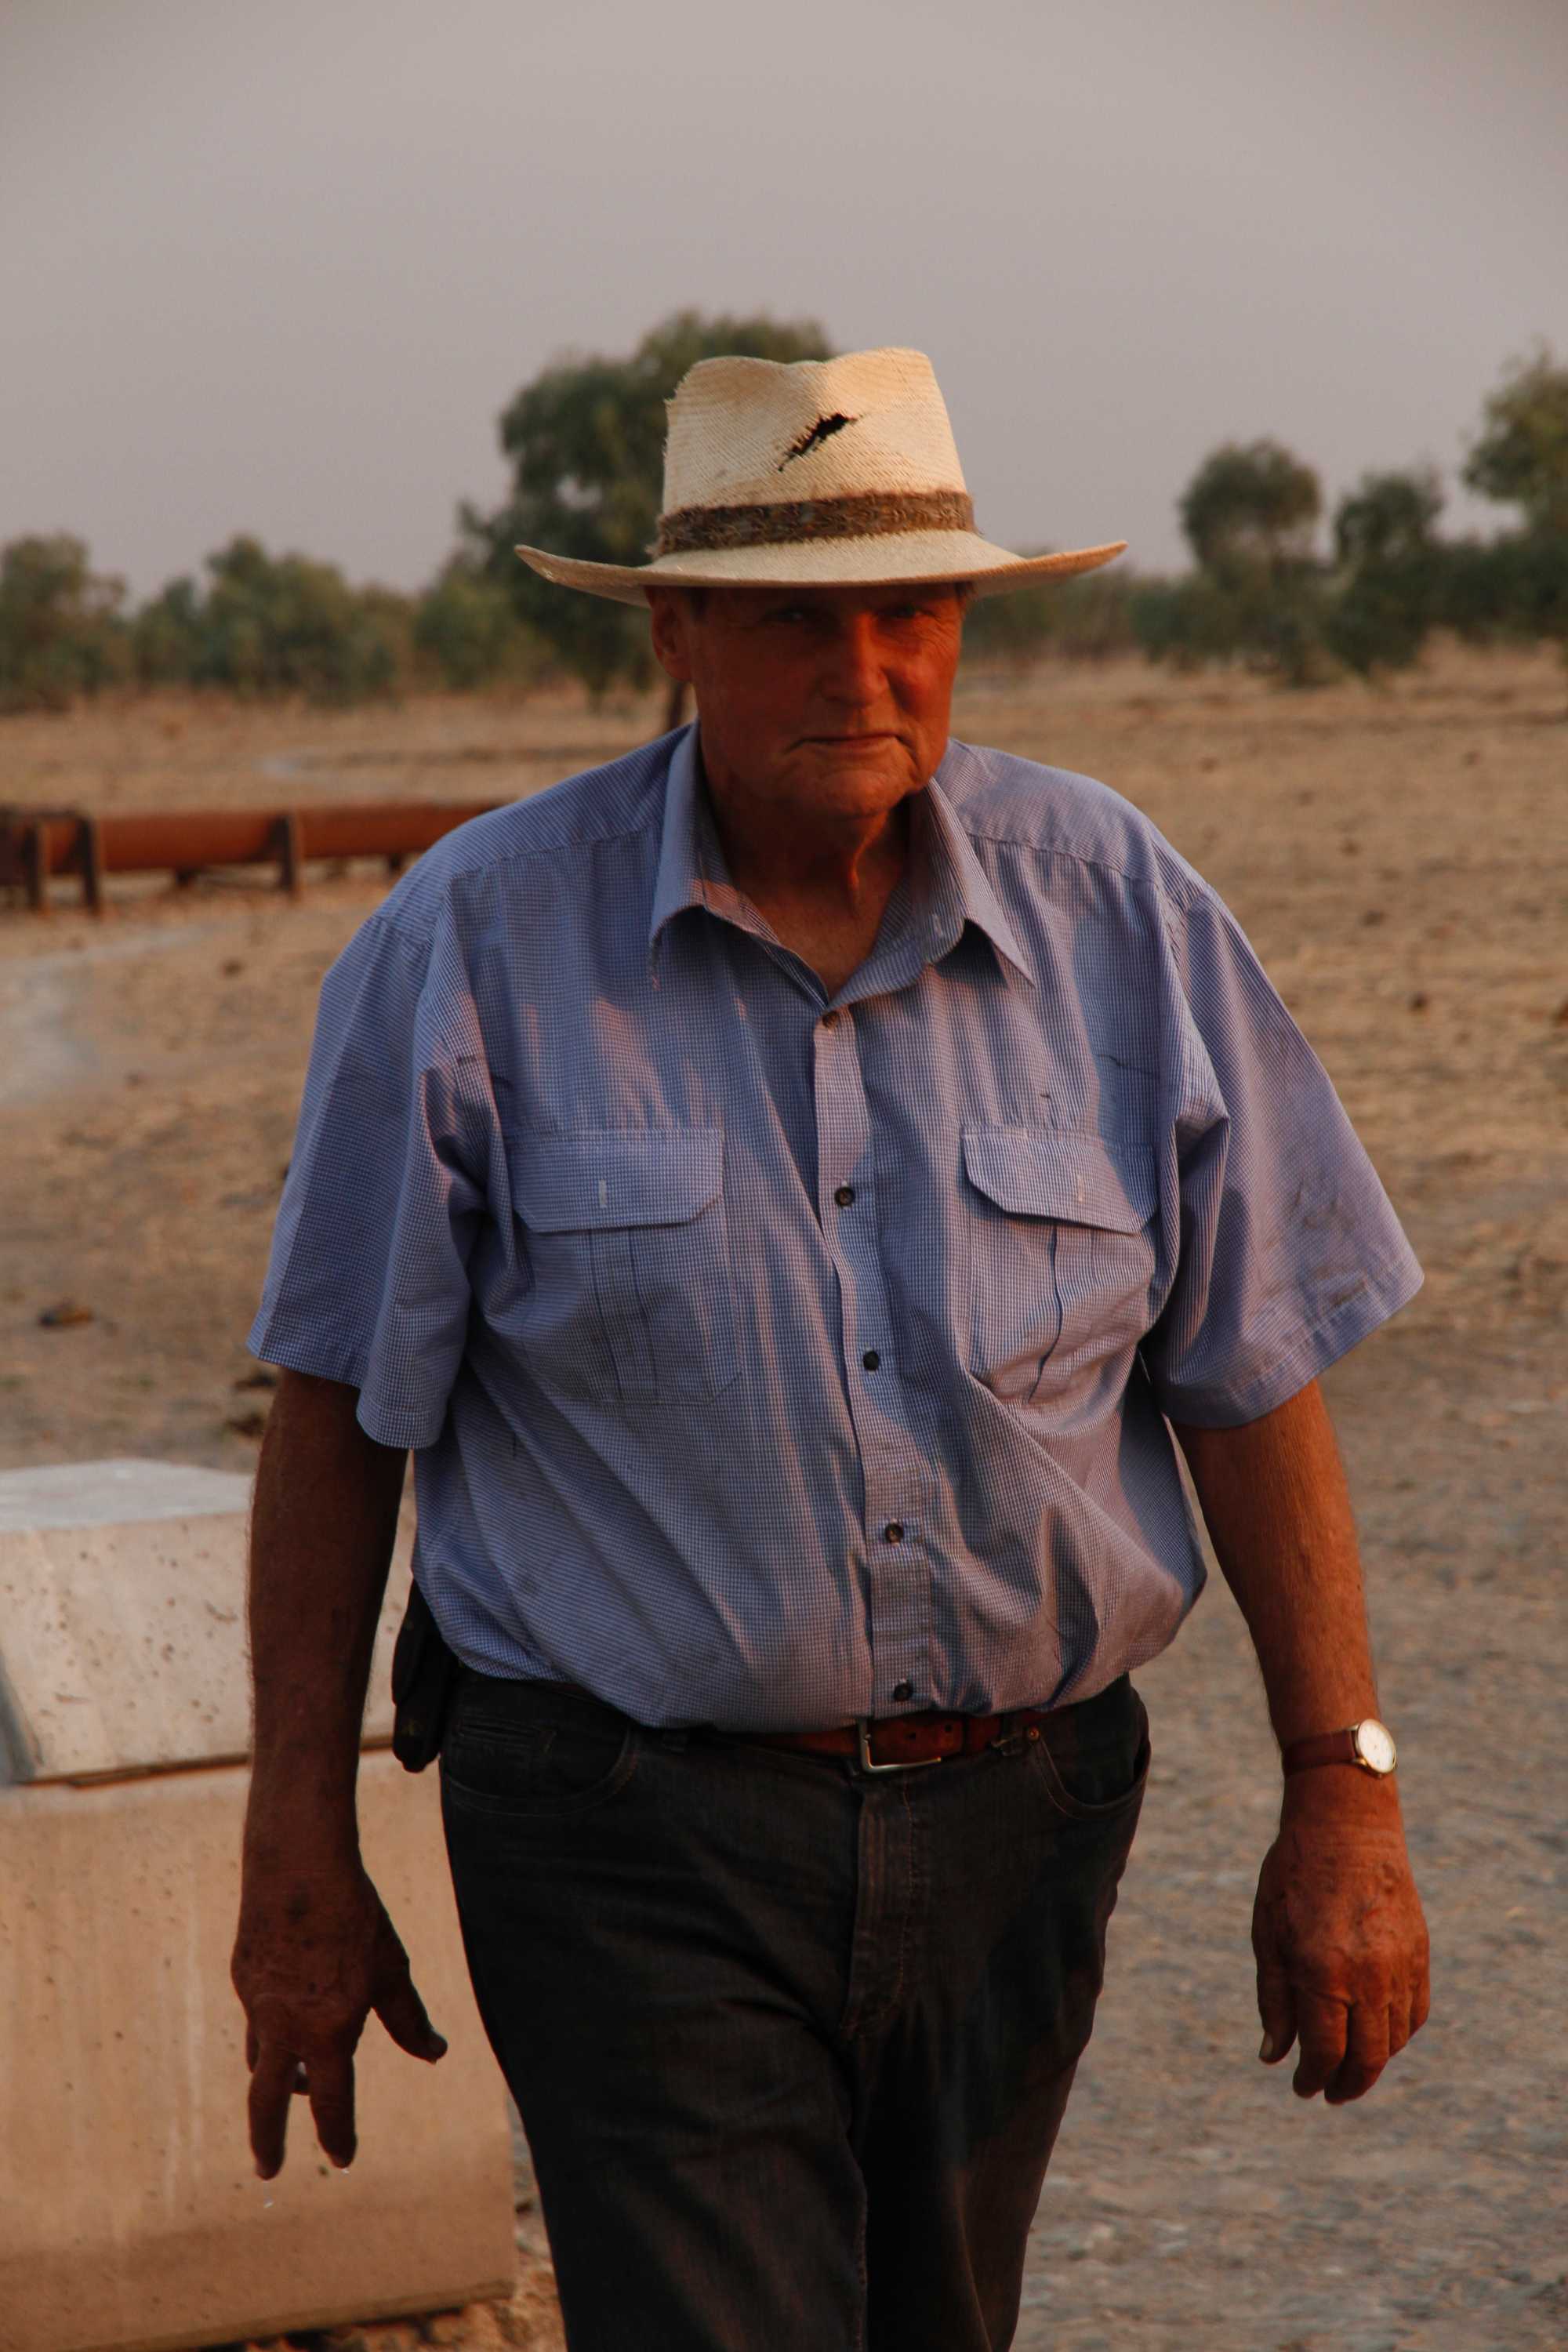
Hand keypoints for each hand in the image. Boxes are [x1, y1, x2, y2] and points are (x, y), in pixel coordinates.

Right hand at [231, 1856, 446, 2176]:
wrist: (297, 1866)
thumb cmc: (354, 1916)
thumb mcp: (391, 1969)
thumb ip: (409, 2018)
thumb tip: (436, 2053)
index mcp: (327, 2033)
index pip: (333, 2103)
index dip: (339, 2135)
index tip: (342, 2158)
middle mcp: (285, 2028)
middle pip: (268, 2103)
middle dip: (268, 2142)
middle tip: (269, 2170)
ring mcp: (257, 2003)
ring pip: (259, 2058)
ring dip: (273, 2081)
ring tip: (290, 2087)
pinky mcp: (243, 1975)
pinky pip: (255, 2015)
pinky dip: (269, 2026)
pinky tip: (285, 2008)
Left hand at [1251, 1781, 1429, 2103]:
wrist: (1348, 1825)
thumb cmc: (1295, 1876)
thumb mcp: (1268, 1934)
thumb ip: (1273, 2000)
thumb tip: (1274, 2057)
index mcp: (1322, 1971)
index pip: (1325, 2051)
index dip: (1312, 2078)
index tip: (1302, 2087)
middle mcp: (1368, 1976)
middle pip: (1367, 2058)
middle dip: (1347, 2085)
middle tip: (1329, 2093)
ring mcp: (1400, 1966)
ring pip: (1394, 2040)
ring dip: (1372, 2063)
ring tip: (1349, 2068)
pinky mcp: (1420, 1955)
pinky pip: (1415, 2013)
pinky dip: (1397, 2034)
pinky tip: (1376, 2035)